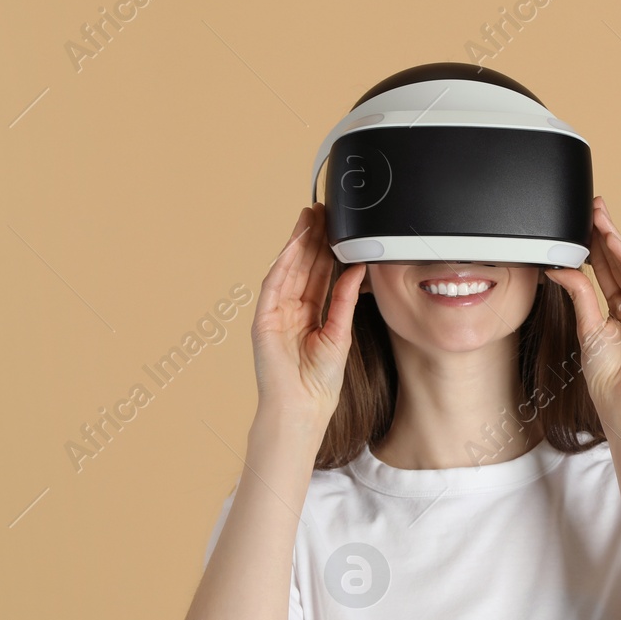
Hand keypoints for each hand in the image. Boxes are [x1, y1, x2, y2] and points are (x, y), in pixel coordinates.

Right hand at [250, 203, 366, 424]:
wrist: (303, 407)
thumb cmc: (320, 382)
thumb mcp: (340, 334)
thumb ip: (345, 300)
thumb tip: (357, 270)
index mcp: (310, 315)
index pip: (319, 275)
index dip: (326, 250)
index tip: (336, 228)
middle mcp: (291, 311)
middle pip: (303, 267)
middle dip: (312, 239)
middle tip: (322, 212)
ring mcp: (275, 313)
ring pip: (288, 270)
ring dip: (297, 244)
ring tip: (309, 219)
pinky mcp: (263, 320)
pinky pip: (273, 286)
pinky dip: (283, 265)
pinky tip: (293, 246)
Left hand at [544, 196, 620, 427]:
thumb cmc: (606, 375)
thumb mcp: (586, 327)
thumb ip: (579, 294)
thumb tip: (560, 269)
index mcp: (617, 309)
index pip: (604, 270)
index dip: (593, 246)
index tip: (581, 224)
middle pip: (617, 262)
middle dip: (604, 234)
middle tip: (593, 207)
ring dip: (613, 240)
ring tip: (599, 216)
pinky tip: (612, 242)